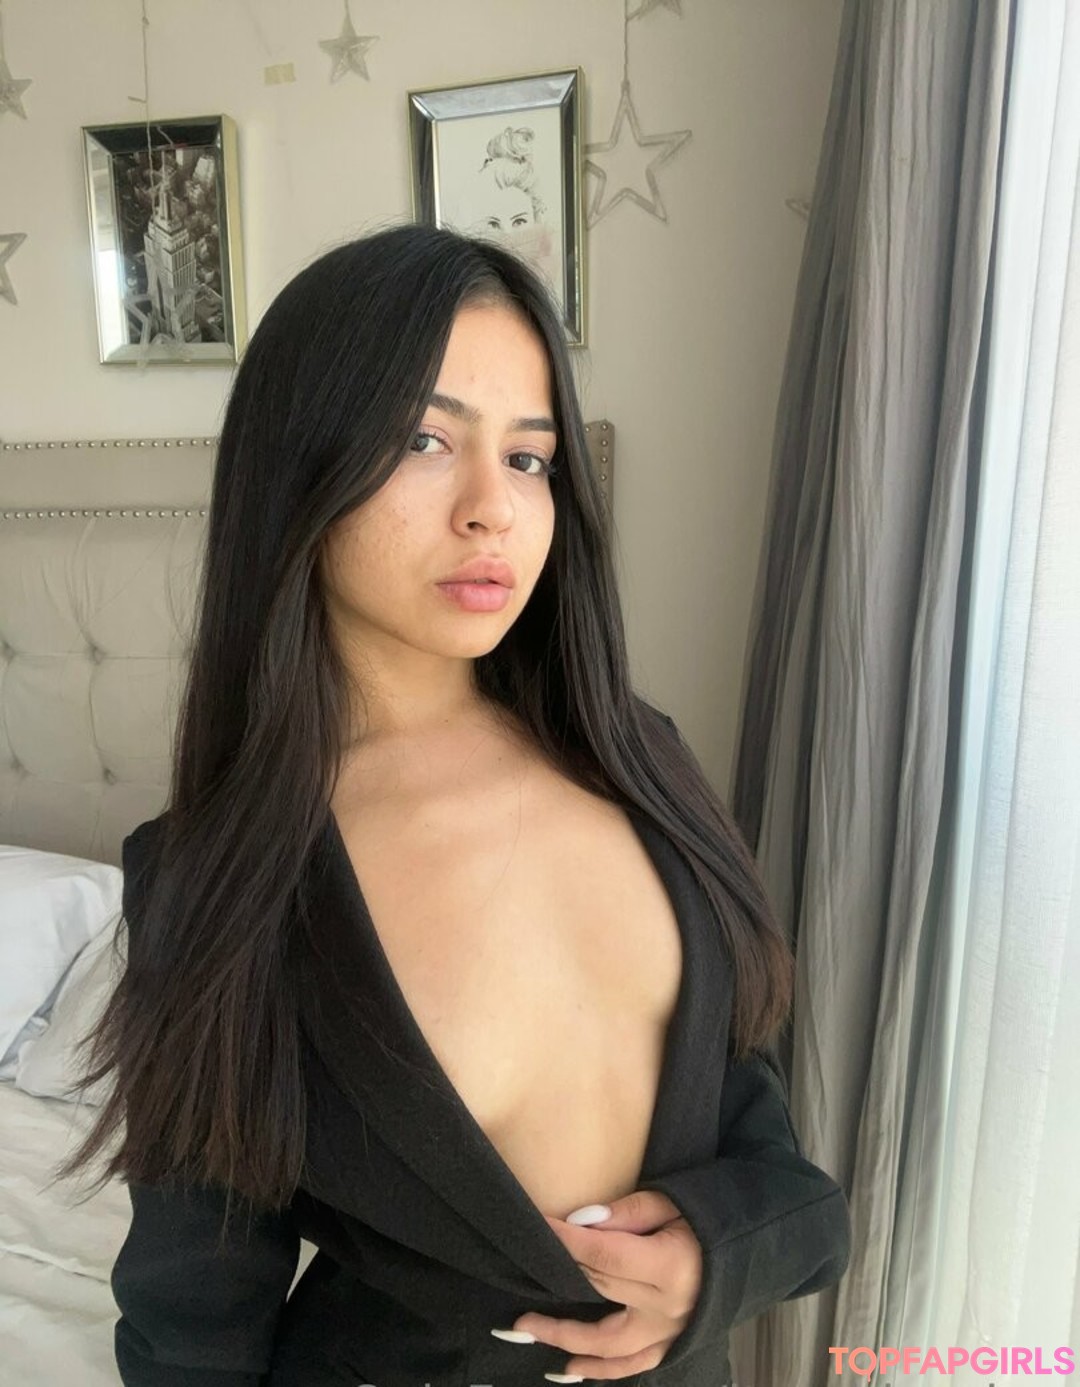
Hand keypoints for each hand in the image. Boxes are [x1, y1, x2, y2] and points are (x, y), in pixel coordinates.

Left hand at [510, 1190, 702, 1380]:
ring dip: (564, 1336)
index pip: (604, 1255)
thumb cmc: (710, 1219)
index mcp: (670, 1268)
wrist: (751, 1250)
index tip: (536, 1225)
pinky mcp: (671, 1346)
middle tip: (521, 1262)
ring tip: (525, 1327)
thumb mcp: (674, 1202)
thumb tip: (581, 1221)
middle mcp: (667, 1308)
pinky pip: (631, 1365)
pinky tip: (568, 1369)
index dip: (566, 1241)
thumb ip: (627, 1213)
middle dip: (559, 1272)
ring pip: (607, 1343)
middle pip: (599, 1288)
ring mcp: (669, 1334)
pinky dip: (600, 1369)